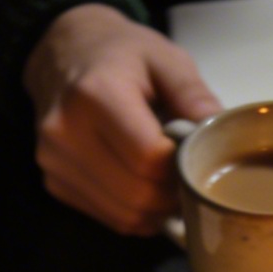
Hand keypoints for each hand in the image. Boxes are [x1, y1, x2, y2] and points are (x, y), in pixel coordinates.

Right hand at [23, 4, 221, 234]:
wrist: (63, 54)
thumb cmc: (120, 54)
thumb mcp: (165, 59)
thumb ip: (194, 97)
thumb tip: (219, 140)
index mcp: (94, 95)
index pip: (150, 158)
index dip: (183, 166)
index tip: (198, 154)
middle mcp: (65, 132)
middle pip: (138, 194)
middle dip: (173, 193)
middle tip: (190, 173)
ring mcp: (54, 161)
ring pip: (125, 215)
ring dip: (157, 208)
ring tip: (169, 179)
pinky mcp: (54, 182)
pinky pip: (110, 217)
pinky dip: (136, 211)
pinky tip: (143, 183)